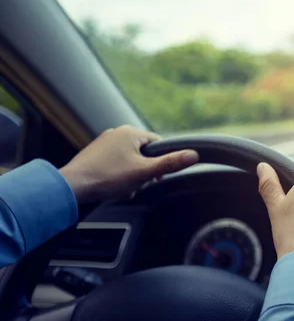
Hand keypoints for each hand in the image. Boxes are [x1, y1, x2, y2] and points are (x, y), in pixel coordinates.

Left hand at [59, 125, 198, 203]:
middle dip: (144, 172)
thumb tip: (193, 154)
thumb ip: (170, 163)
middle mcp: (117, 133)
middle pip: (144, 154)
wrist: (72, 187)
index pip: (159, 144)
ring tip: (123, 188)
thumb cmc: (107, 177)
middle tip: (137, 184)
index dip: (161, 162)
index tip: (156, 177)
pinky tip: (113, 187)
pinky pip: (116, 163)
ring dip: (131, 176)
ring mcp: (104, 143)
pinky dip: (118, 175)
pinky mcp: (95, 154)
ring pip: (130, 160)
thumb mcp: (144, 172)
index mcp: (131, 132)